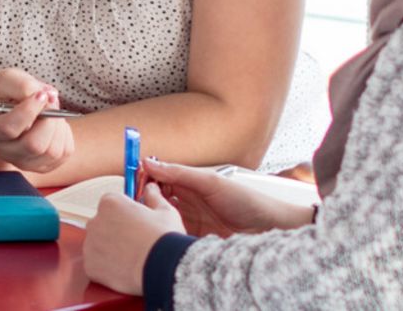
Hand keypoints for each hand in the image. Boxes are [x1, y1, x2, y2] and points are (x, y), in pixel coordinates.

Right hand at [0, 68, 74, 174]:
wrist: (18, 106)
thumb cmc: (11, 93)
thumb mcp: (9, 80)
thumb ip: (22, 84)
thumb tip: (43, 95)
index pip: (9, 128)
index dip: (28, 111)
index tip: (41, 94)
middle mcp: (6, 151)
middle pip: (34, 145)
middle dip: (49, 119)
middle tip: (51, 100)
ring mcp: (26, 162)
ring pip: (52, 150)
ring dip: (58, 124)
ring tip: (51, 111)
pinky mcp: (46, 165)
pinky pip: (65, 151)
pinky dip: (65, 133)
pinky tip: (53, 124)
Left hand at [83, 182, 185, 295]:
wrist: (164, 268)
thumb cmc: (165, 239)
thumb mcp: (165, 211)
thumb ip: (153, 197)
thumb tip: (151, 189)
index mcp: (110, 202)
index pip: (111, 204)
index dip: (124, 213)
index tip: (133, 222)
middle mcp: (95, 221)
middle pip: (102, 224)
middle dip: (115, 231)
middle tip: (134, 241)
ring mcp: (90, 244)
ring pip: (97, 245)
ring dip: (109, 249)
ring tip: (131, 256)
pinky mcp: (90, 265)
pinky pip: (96, 264)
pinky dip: (106, 267)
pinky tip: (123, 268)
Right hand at [141, 158, 314, 237]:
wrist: (269, 229)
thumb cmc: (248, 202)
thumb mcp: (211, 182)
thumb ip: (180, 173)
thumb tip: (152, 162)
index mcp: (191, 183)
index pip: (159, 178)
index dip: (145, 178)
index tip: (133, 181)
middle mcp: (187, 202)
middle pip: (156, 199)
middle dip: (143, 200)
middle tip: (135, 204)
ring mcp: (189, 222)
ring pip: (161, 218)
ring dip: (153, 219)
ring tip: (146, 221)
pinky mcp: (193, 240)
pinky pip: (172, 236)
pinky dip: (164, 235)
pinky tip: (161, 237)